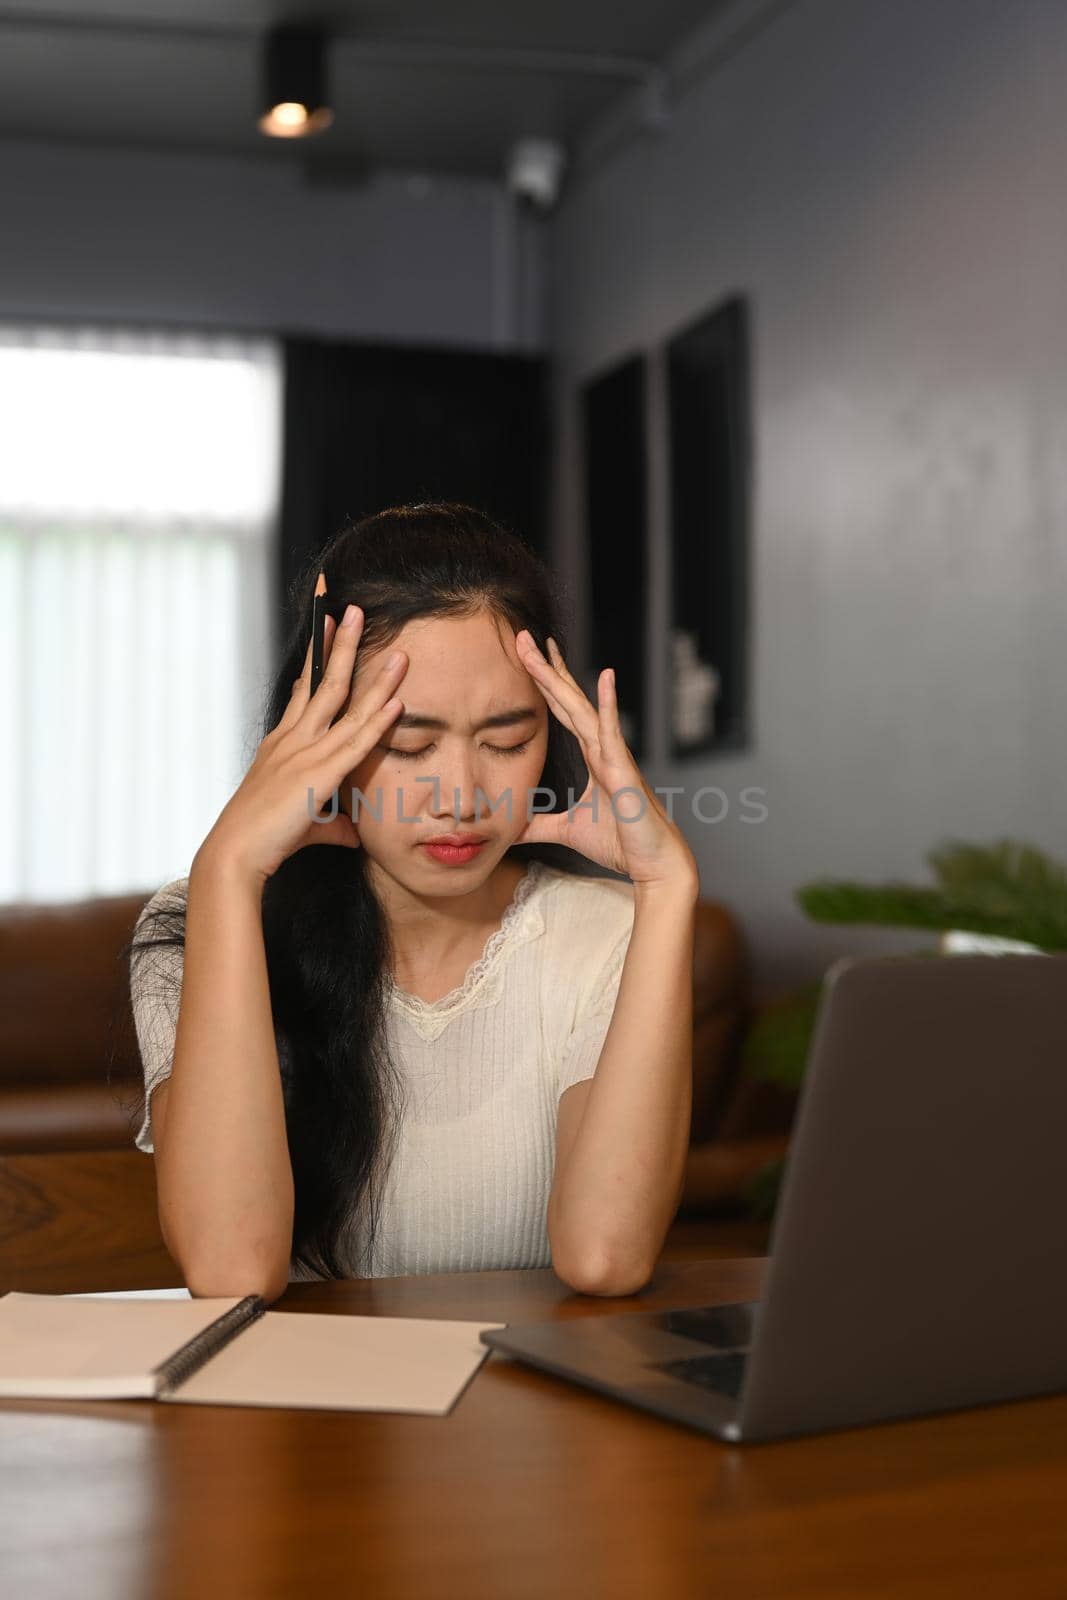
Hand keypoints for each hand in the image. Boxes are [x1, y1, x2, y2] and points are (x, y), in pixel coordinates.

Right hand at [199, 604, 408, 885]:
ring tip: (395, 648)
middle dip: (339, 642)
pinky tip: (396, 701)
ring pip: (345, 705)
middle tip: (352, 607)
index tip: (326, 623)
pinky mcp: (319, 776)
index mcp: (283, 743)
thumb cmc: (264, 840)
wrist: (236, 854)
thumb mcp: (305, 824)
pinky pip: (356, 743)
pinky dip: (378, 721)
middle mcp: (293, 740)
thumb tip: (353, 833)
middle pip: (323, 681)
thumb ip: (332, 823)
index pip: (305, 688)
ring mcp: (306, 754)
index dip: (318, 655)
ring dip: (374, 676)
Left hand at [512, 631, 697, 889]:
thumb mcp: (566, 831)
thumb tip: (510, 828)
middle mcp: (603, 748)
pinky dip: (608, 704)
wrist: (651, 865)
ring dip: (562, 679)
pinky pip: (613, 733)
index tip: (527, 655)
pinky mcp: (624, 771)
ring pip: (583, 709)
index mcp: (592, 757)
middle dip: (545, 669)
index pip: (562, 712)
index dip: (545, 684)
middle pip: (568, 700)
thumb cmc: (619, 842)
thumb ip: (538, 825)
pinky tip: (605, 677)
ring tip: (545, 647)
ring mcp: (614, 756)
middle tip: (522, 636)